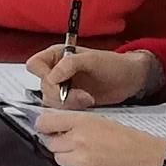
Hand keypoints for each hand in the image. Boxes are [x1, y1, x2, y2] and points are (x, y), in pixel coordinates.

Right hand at [26, 45, 158, 108]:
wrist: (130, 79)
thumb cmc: (113, 64)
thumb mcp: (92, 59)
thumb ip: (69, 65)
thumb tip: (51, 77)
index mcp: (57, 56)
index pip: (35, 65)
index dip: (43, 75)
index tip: (59, 82)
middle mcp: (56, 71)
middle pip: (43, 87)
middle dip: (61, 94)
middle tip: (81, 95)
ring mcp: (63, 87)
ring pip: (50, 101)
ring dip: (68, 103)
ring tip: (87, 99)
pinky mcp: (71, 101)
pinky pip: (61, 109)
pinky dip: (73, 109)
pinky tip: (87, 103)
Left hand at [30, 111, 165, 165]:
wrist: (152, 159)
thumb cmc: (133, 140)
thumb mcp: (104, 122)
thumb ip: (79, 123)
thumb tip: (57, 126)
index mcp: (83, 122)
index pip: (46, 122)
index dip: (44, 126)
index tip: (45, 128)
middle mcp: (78, 140)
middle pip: (51, 143)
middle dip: (60, 144)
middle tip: (76, 144)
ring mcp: (81, 160)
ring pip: (60, 159)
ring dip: (69, 158)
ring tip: (90, 155)